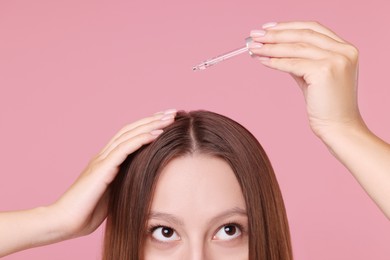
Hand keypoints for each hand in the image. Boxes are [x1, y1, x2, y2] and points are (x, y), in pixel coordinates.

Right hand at [50, 109, 176, 238]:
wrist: (64, 222)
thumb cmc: (87, 212)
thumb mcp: (113, 194)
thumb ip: (124, 182)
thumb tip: (142, 182)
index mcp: (107, 161)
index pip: (130, 136)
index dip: (148, 127)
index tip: (166, 121)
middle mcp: (104, 155)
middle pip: (131, 130)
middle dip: (153, 120)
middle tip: (173, 112)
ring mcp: (102, 160)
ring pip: (129, 135)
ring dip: (151, 125)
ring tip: (170, 117)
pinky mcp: (102, 169)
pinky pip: (125, 149)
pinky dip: (142, 139)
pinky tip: (157, 134)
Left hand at [249, 21, 363, 139]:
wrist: (339, 128)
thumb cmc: (326, 105)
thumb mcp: (315, 76)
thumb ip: (301, 60)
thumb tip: (274, 49)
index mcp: (346, 48)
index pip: (313, 28)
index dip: (288, 25)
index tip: (268, 28)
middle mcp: (344, 51)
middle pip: (303, 34)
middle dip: (276, 34)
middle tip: (254, 36)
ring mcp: (336, 60)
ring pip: (296, 48)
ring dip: (271, 47)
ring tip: (253, 47)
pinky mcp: (325, 72)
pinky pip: (292, 64)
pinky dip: (274, 62)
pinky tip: (262, 60)